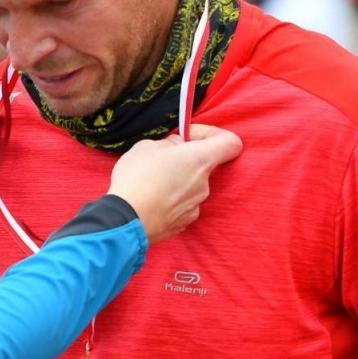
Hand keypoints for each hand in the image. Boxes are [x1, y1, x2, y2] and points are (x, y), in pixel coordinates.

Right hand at [107, 124, 242, 242]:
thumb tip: (176, 147)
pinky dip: (168, 202)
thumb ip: (169, 144)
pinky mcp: (184, 223)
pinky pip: (180, 206)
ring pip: (190, 187)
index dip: (212, 135)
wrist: (126, 219)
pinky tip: (149, 201)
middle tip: (158, 161)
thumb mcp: (146, 146)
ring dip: (175, 182)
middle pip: (203, 166)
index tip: (189, 137)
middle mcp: (205, 184)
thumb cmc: (137, 178)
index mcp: (200, 159)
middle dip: (184, 161)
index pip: (230, 143)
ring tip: (149, 184)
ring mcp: (196, 206)